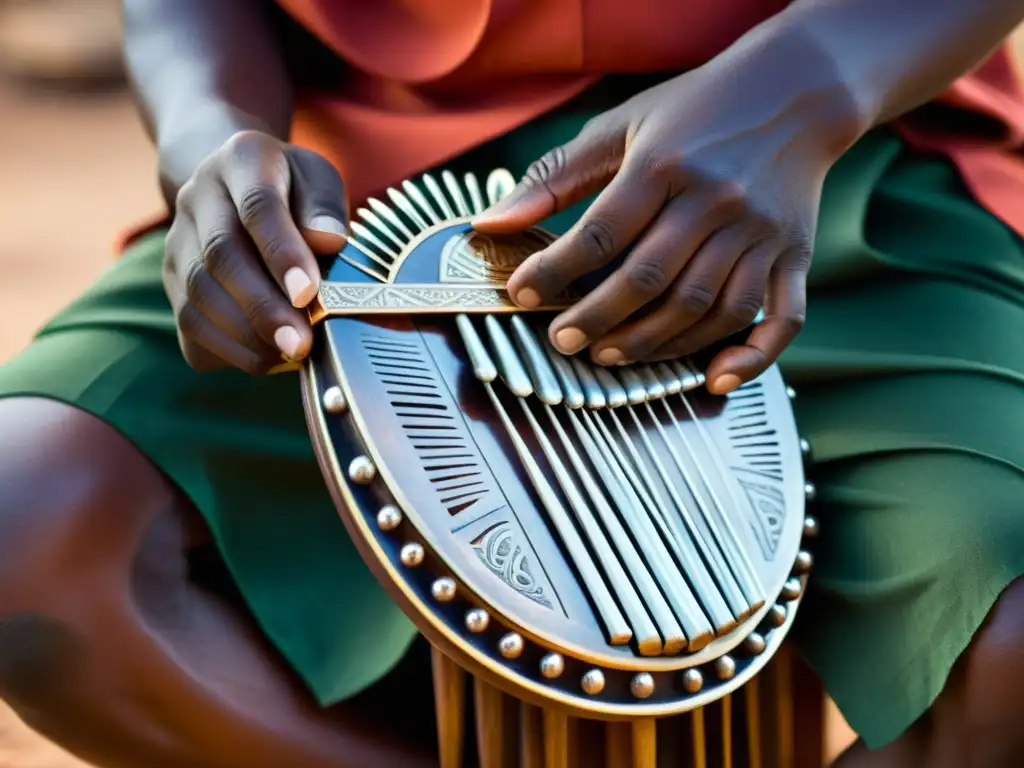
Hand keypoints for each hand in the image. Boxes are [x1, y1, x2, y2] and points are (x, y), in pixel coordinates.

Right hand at [163, 131, 346, 373]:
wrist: (233, 185)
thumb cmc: (293, 189)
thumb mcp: (319, 179)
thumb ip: (325, 207)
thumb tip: (328, 240)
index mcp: (241, 159)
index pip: (257, 206)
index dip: (281, 253)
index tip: (307, 293)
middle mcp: (197, 196)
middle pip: (221, 256)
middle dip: (263, 307)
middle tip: (300, 342)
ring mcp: (177, 241)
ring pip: (197, 296)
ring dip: (245, 335)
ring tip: (289, 355)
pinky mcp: (171, 283)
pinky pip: (189, 327)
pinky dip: (228, 351)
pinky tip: (266, 360)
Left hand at [473, 63, 847, 393]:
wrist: (795, 90)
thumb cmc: (694, 111)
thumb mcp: (620, 127)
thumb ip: (553, 177)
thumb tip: (488, 225)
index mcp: (664, 164)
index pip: (600, 234)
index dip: (554, 271)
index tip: (521, 293)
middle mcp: (716, 201)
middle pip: (649, 280)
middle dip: (596, 320)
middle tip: (562, 341)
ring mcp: (760, 233)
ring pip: (706, 308)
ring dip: (654, 344)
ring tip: (610, 356)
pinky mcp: (794, 254)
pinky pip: (781, 318)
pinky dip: (750, 356)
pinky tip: (712, 379)